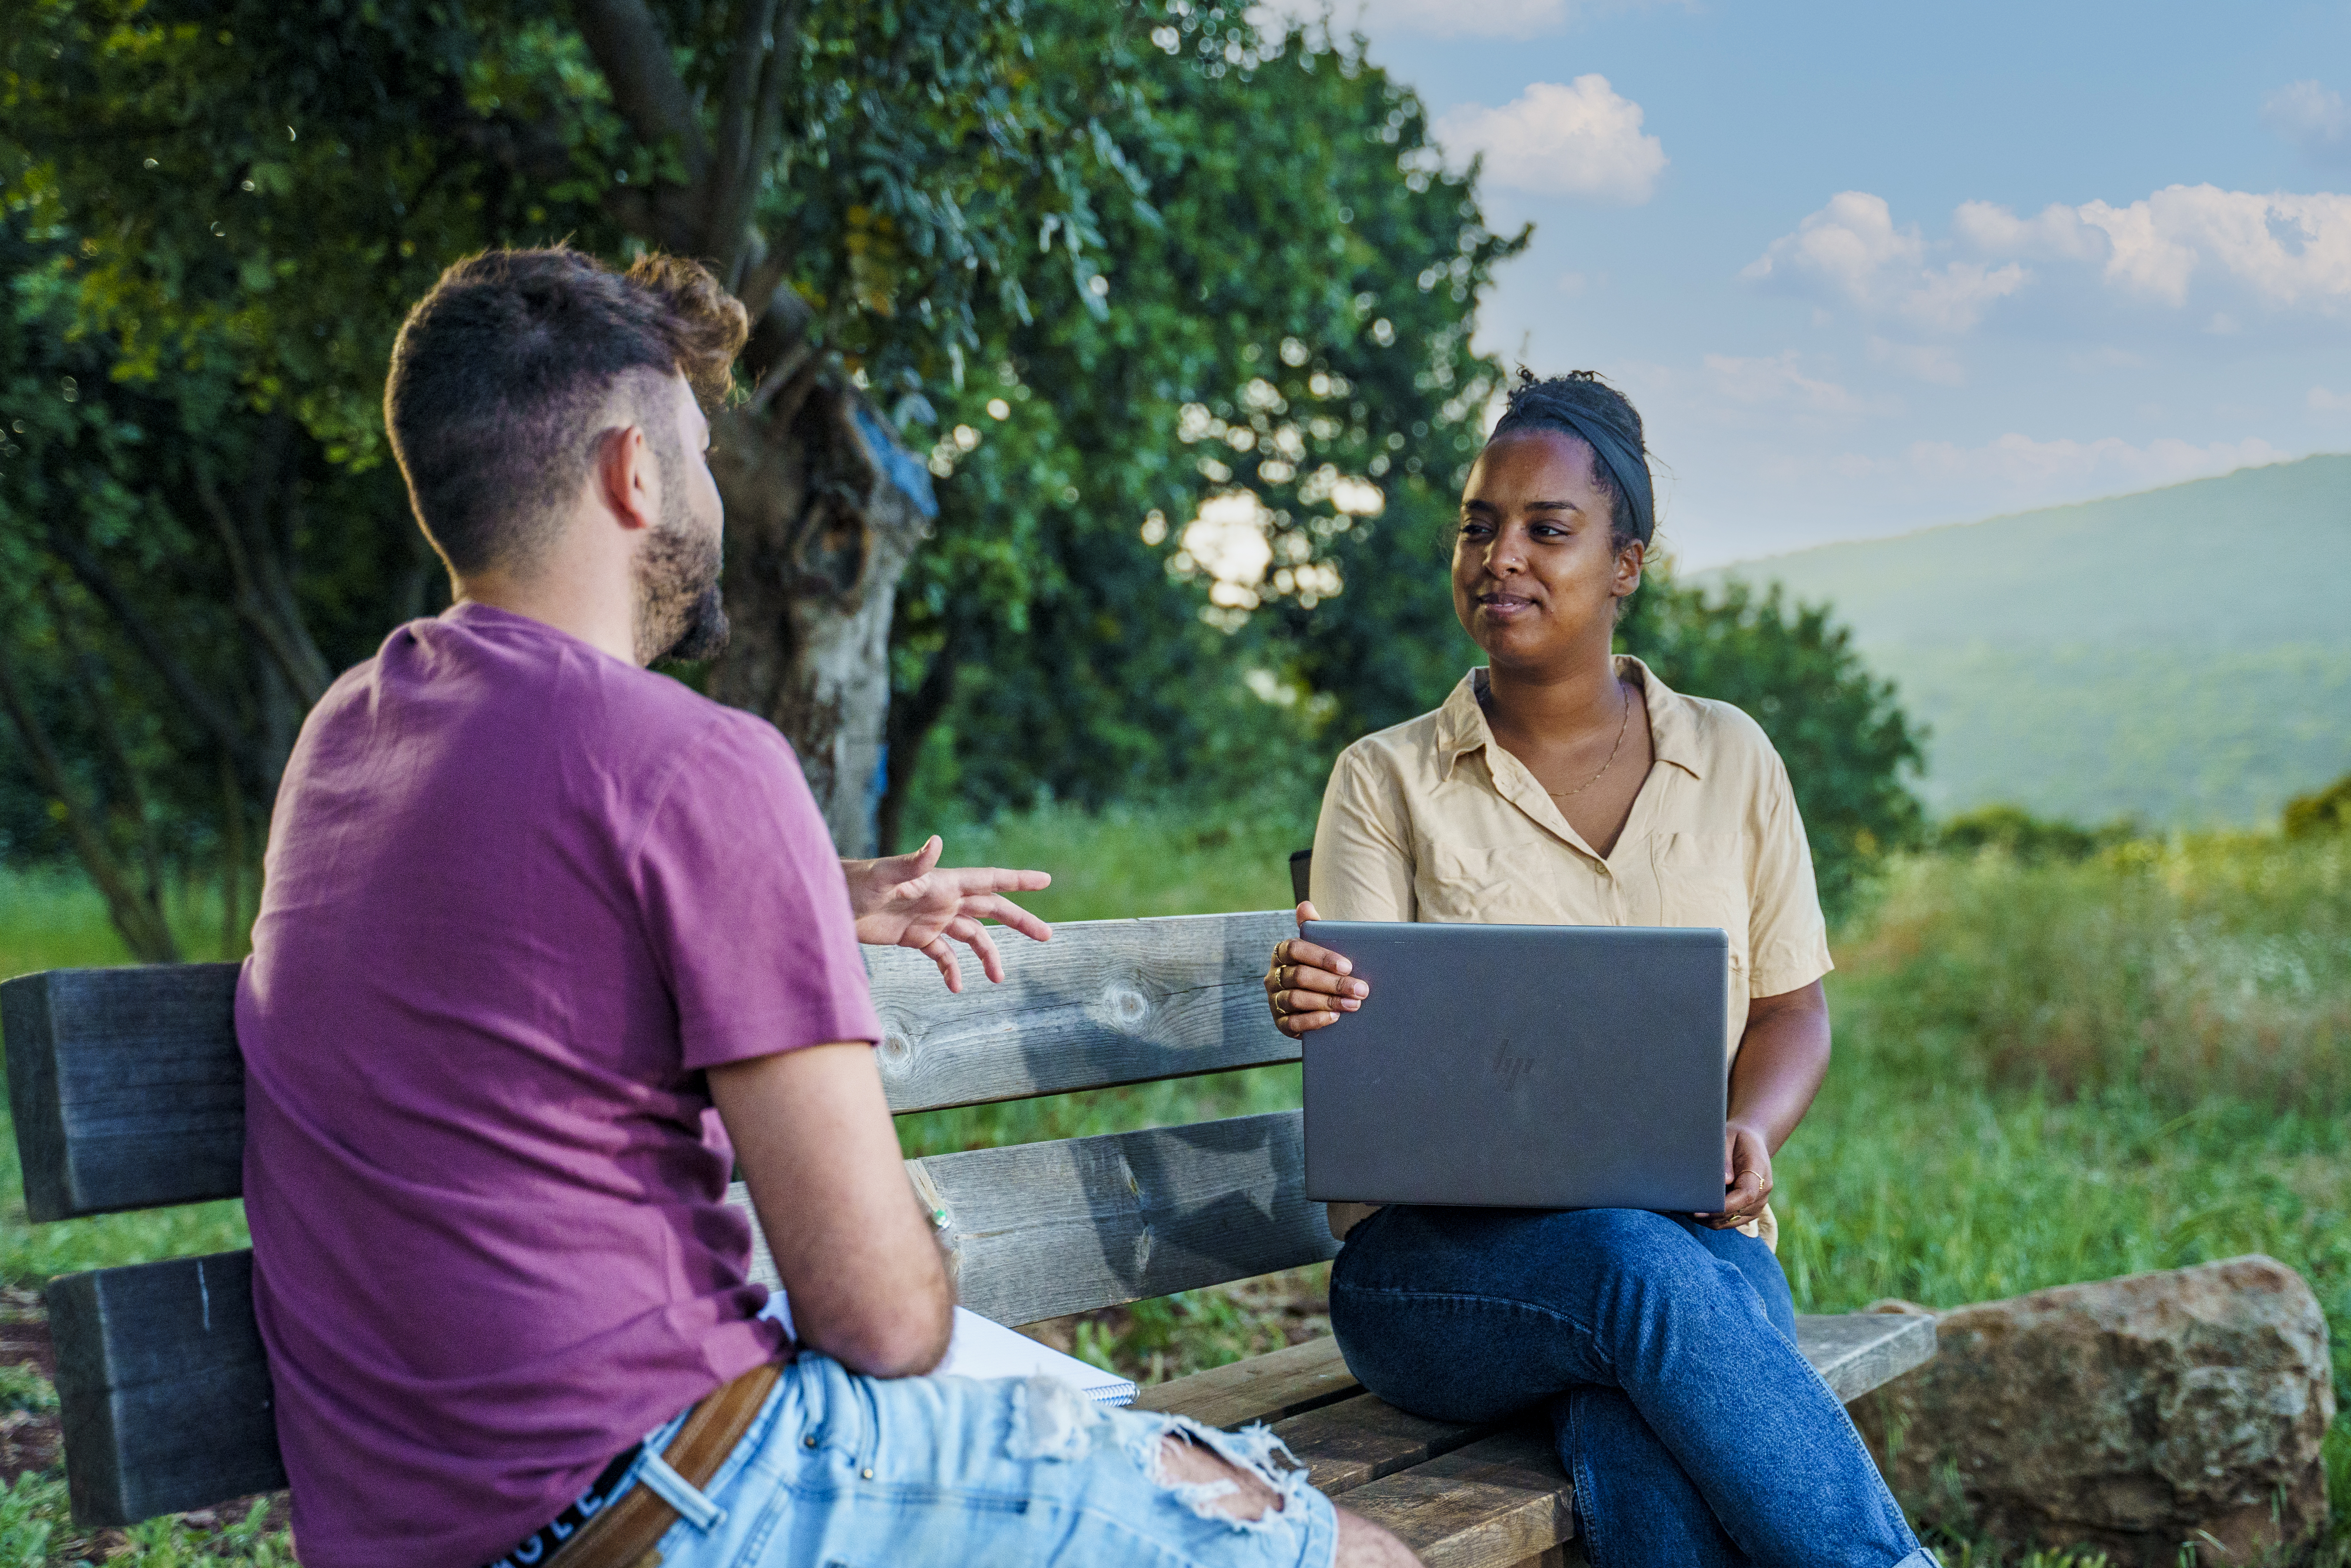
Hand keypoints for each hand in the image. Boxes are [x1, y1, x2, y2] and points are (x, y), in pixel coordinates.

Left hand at [841, 836, 1051, 992]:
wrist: (829, 904)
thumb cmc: (854, 883)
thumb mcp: (884, 875)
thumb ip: (913, 862)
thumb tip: (936, 841)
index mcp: (943, 883)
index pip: (988, 880)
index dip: (1017, 880)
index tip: (1045, 880)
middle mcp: (943, 899)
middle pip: (990, 910)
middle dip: (1019, 921)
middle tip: (1047, 936)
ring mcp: (931, 918)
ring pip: (971, 936)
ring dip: (988, 955)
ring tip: (999, 978)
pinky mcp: (915, 937)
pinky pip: (942, 955)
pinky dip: (951, 969)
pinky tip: (956, 987)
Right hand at [1264, 900, 1367, 1037]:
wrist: (1316, 1003)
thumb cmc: (1320, 970)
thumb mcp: (1319, 950)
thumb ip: (1313, 928)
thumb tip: (1305, 905)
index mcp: (1281, 953)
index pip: (1295, 949)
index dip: (1321, 957)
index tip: (1347, 965)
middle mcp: (1274, 975)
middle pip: (1300, 976)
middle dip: (1333, 983)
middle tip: (1360, 989)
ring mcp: (1274, 999)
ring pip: (1296, 999)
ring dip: (1327, 1001)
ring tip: (1353, 1004)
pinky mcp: (1279, 1022)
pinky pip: (1293, 1023)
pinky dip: (1315, 1020)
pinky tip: (1334, 1017)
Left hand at [1698, 1122, 1773, 1229]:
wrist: (1752, 1142)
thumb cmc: (1737, 1138)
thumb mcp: (1729, 1137)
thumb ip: (1726, 1159)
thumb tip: (1724, 1181)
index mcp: (1760, 1171)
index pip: (1746, 1195)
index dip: (1724, 1206)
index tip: (1701, 1209)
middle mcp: (1763, 1192)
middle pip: (1737, 1212)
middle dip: (1711, 1215)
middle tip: (1686, 1210)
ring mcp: (1758, 1203)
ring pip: (1732, 1221)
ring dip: (1711, 1220)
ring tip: (1688, 1211)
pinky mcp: (1750, 1210)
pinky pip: (1732, 1221)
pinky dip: (1715, 1220)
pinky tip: (1699, 1212)